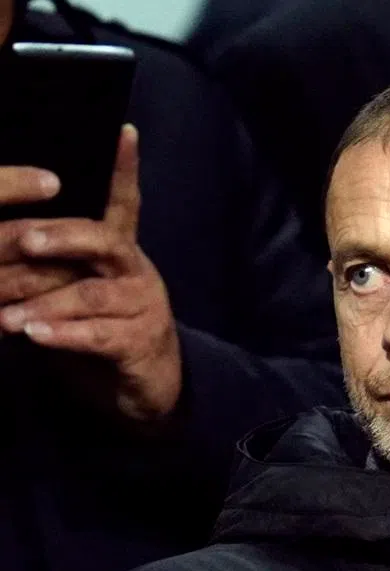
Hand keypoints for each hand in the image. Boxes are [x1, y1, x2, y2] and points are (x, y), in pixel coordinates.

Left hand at [0, 126, 181, 421]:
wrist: (144, 388)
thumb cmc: (100, 329)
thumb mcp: (75, 288)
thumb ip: (50, 265)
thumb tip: (10, 234)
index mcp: (120, 252)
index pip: (124, 201)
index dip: (125, 168)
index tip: (124, 131)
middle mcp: (136, 272)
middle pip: (103, 241)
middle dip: (61, 237)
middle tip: (24, 239)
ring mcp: (142, 308)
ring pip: (90, 294)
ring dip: (44, 301)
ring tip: (6, 316)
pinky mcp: (140, 344)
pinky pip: (97, 335)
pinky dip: (62, 334)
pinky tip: (35, 334)